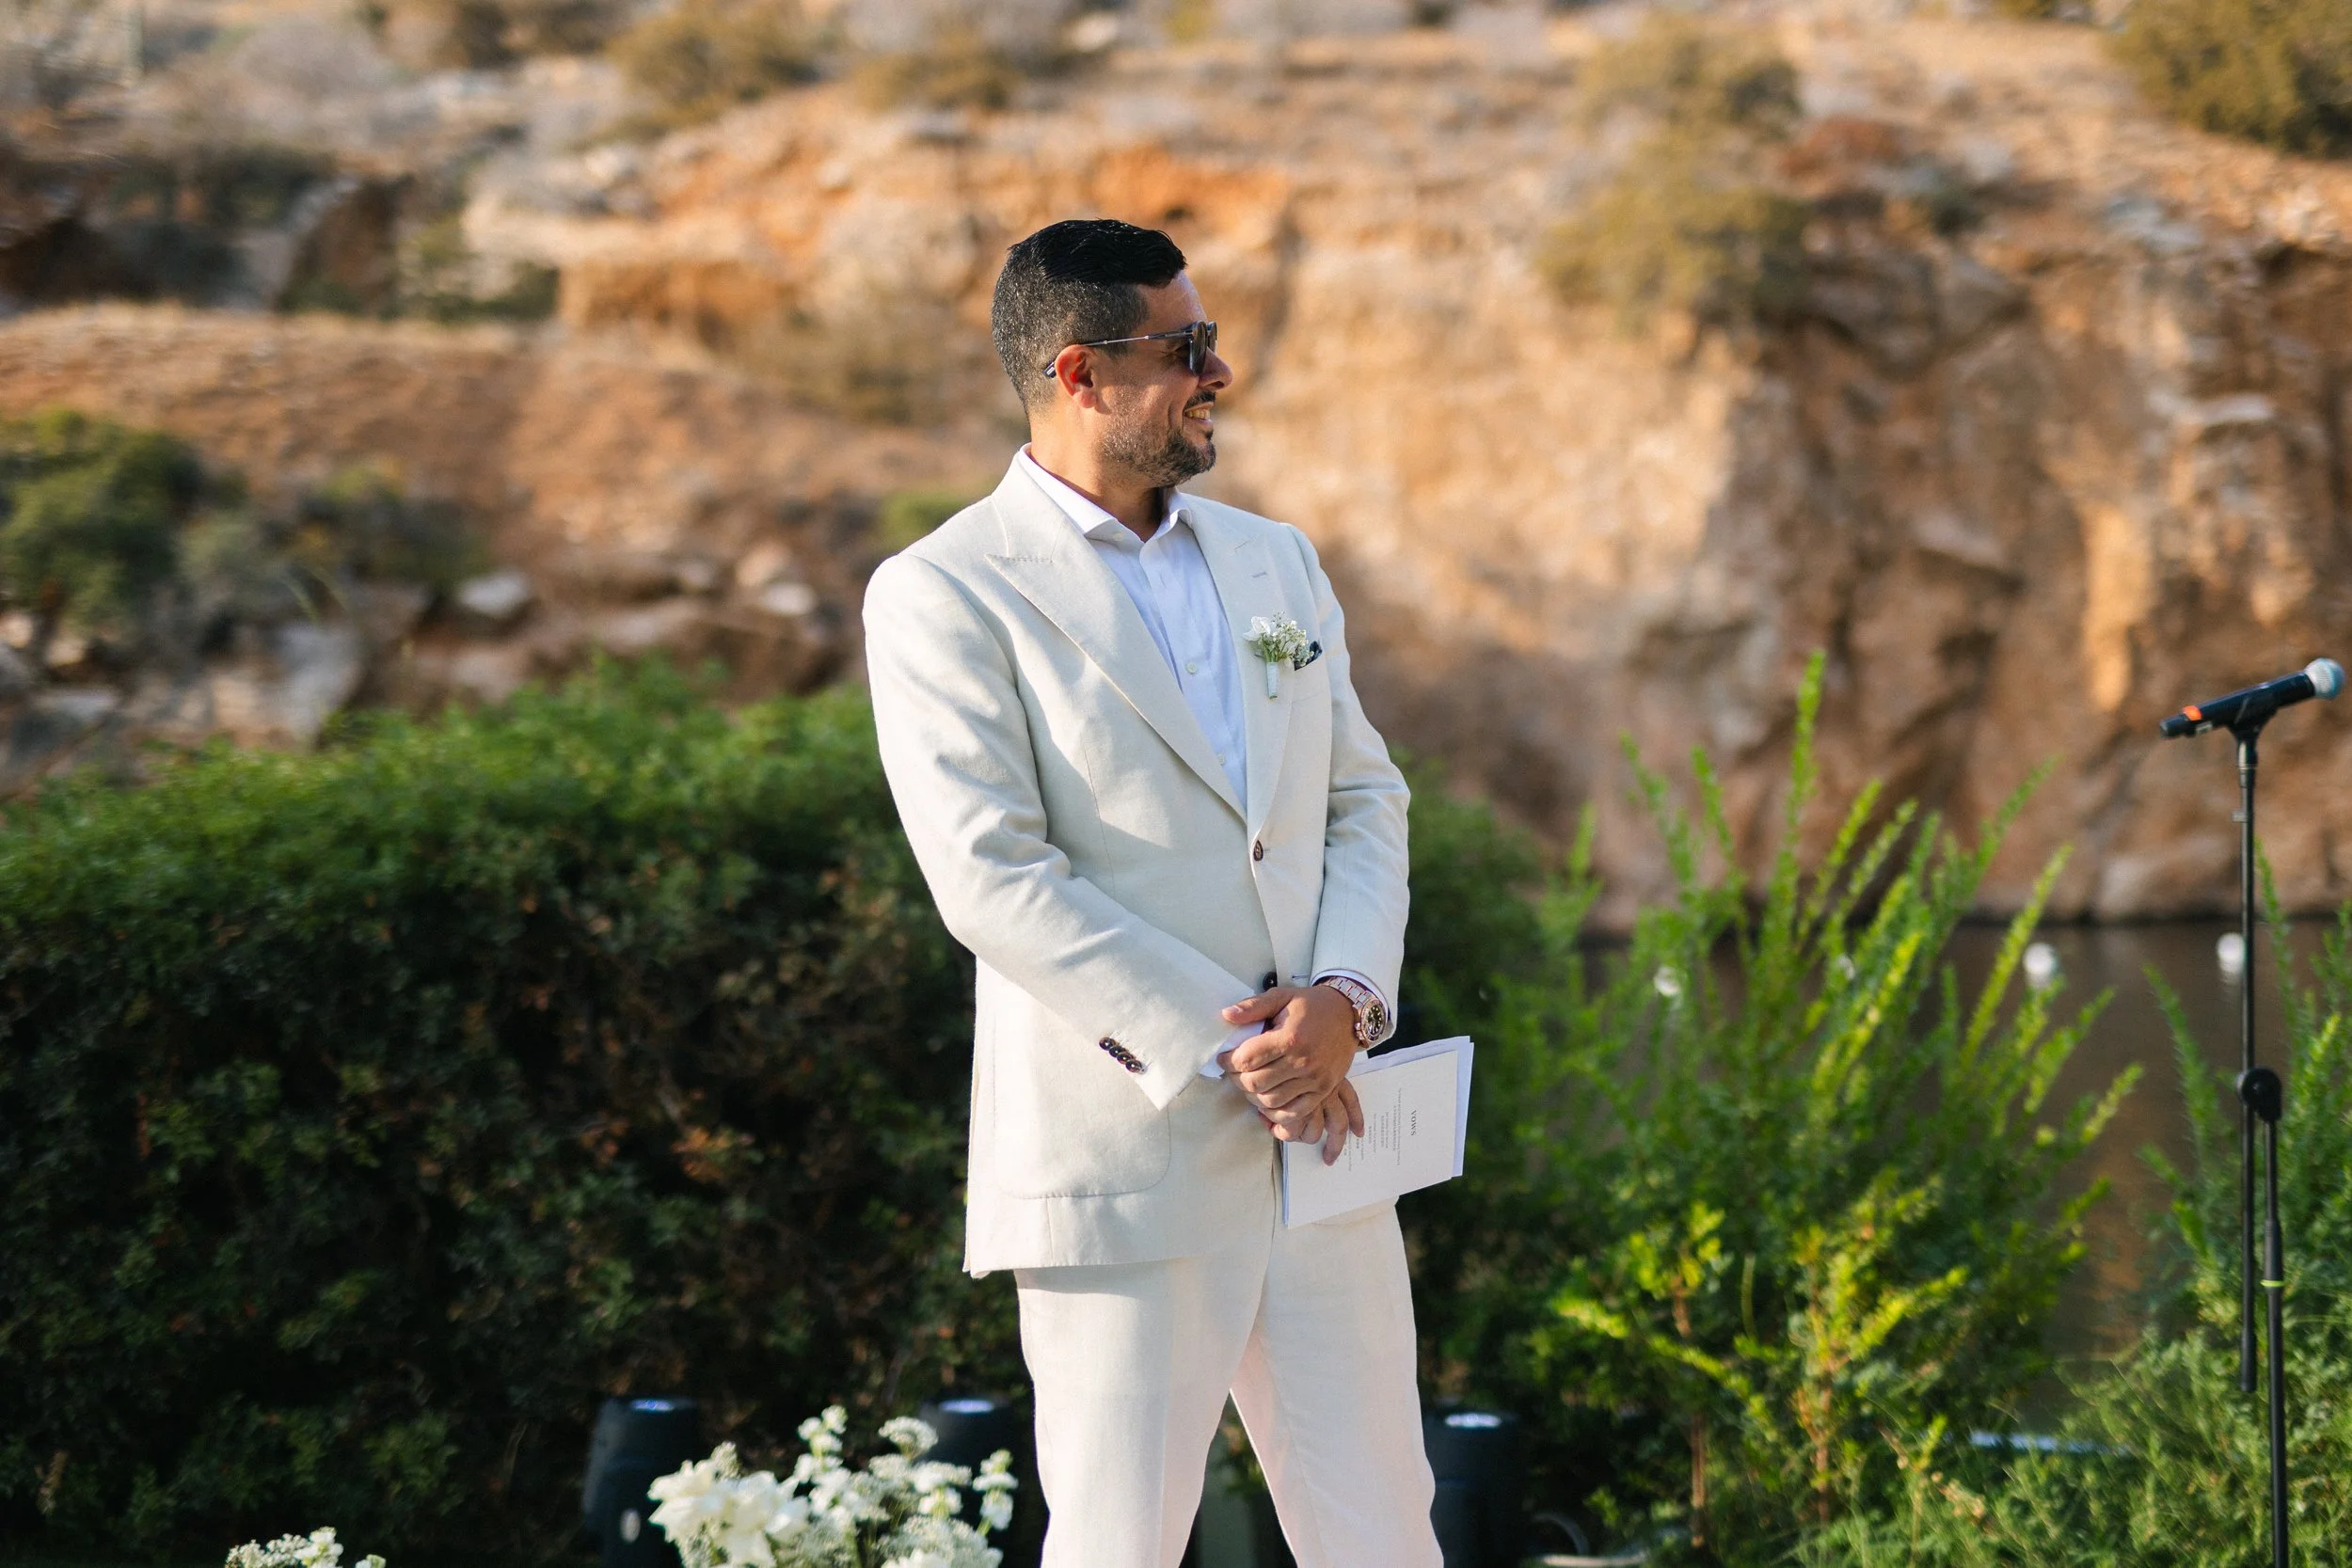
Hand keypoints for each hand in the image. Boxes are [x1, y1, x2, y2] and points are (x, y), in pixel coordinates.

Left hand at [1217, 984, 1362, 1161]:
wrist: (1348, 1015)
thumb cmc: (1311, 1005)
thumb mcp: (1282, 996)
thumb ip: (1253, 1006)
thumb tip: (1226, 1015)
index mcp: (1289, 1038)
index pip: (1246, 1059)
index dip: (1227, 1060)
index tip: (1223, 1057)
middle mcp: (1302, 1062)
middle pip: (1255, 1083)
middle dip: (1236, 1078)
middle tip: (1234, 1070)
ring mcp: (1314, 1080)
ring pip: (1271, 1101)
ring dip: (1252, 1096)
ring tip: (1249, 1083)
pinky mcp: (1322, 1092)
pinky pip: (1293, 1113)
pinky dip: (1275, 1112)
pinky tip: (1266, 1101)